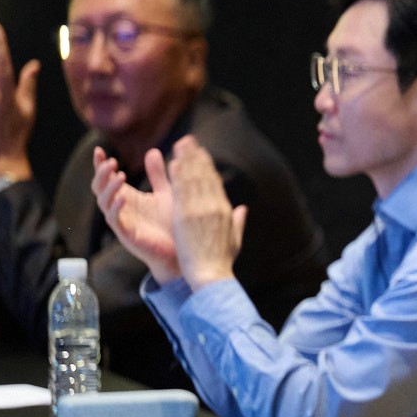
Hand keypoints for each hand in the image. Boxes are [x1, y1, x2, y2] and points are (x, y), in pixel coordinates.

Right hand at [91, 147, 182, 282]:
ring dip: (110, 188)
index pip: (107, 178)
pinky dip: (116, 207)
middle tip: (111, 161)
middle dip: (101, 174)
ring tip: (120, 175)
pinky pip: (114, 220)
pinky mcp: (126, 234)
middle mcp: (120, 208)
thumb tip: (152, 151)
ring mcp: (121, 222)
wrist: (181, 251)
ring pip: (103, 202)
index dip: (101, 165)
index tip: (99, 150)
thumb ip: (157, 174)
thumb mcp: (166, 193)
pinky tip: (124, 196)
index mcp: (127, 197)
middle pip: (99, 188)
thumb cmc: (171, 223)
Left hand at [165, 137, 245, 290]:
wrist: (211, 275)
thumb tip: (243, 209)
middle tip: (188, 141)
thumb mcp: (234, 241)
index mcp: (225, 211)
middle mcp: (214, 207)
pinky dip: (178, 175)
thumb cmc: (221, 263)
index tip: (200, 155)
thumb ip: (238, 222)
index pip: (214, 183)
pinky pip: (181, 190)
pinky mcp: (186, 215)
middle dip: (196, 157)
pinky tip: (172, 163)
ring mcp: (200, 210)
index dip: (206, 167)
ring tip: (180, 145)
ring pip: (193, 178)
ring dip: (186, 160)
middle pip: (204, 176)